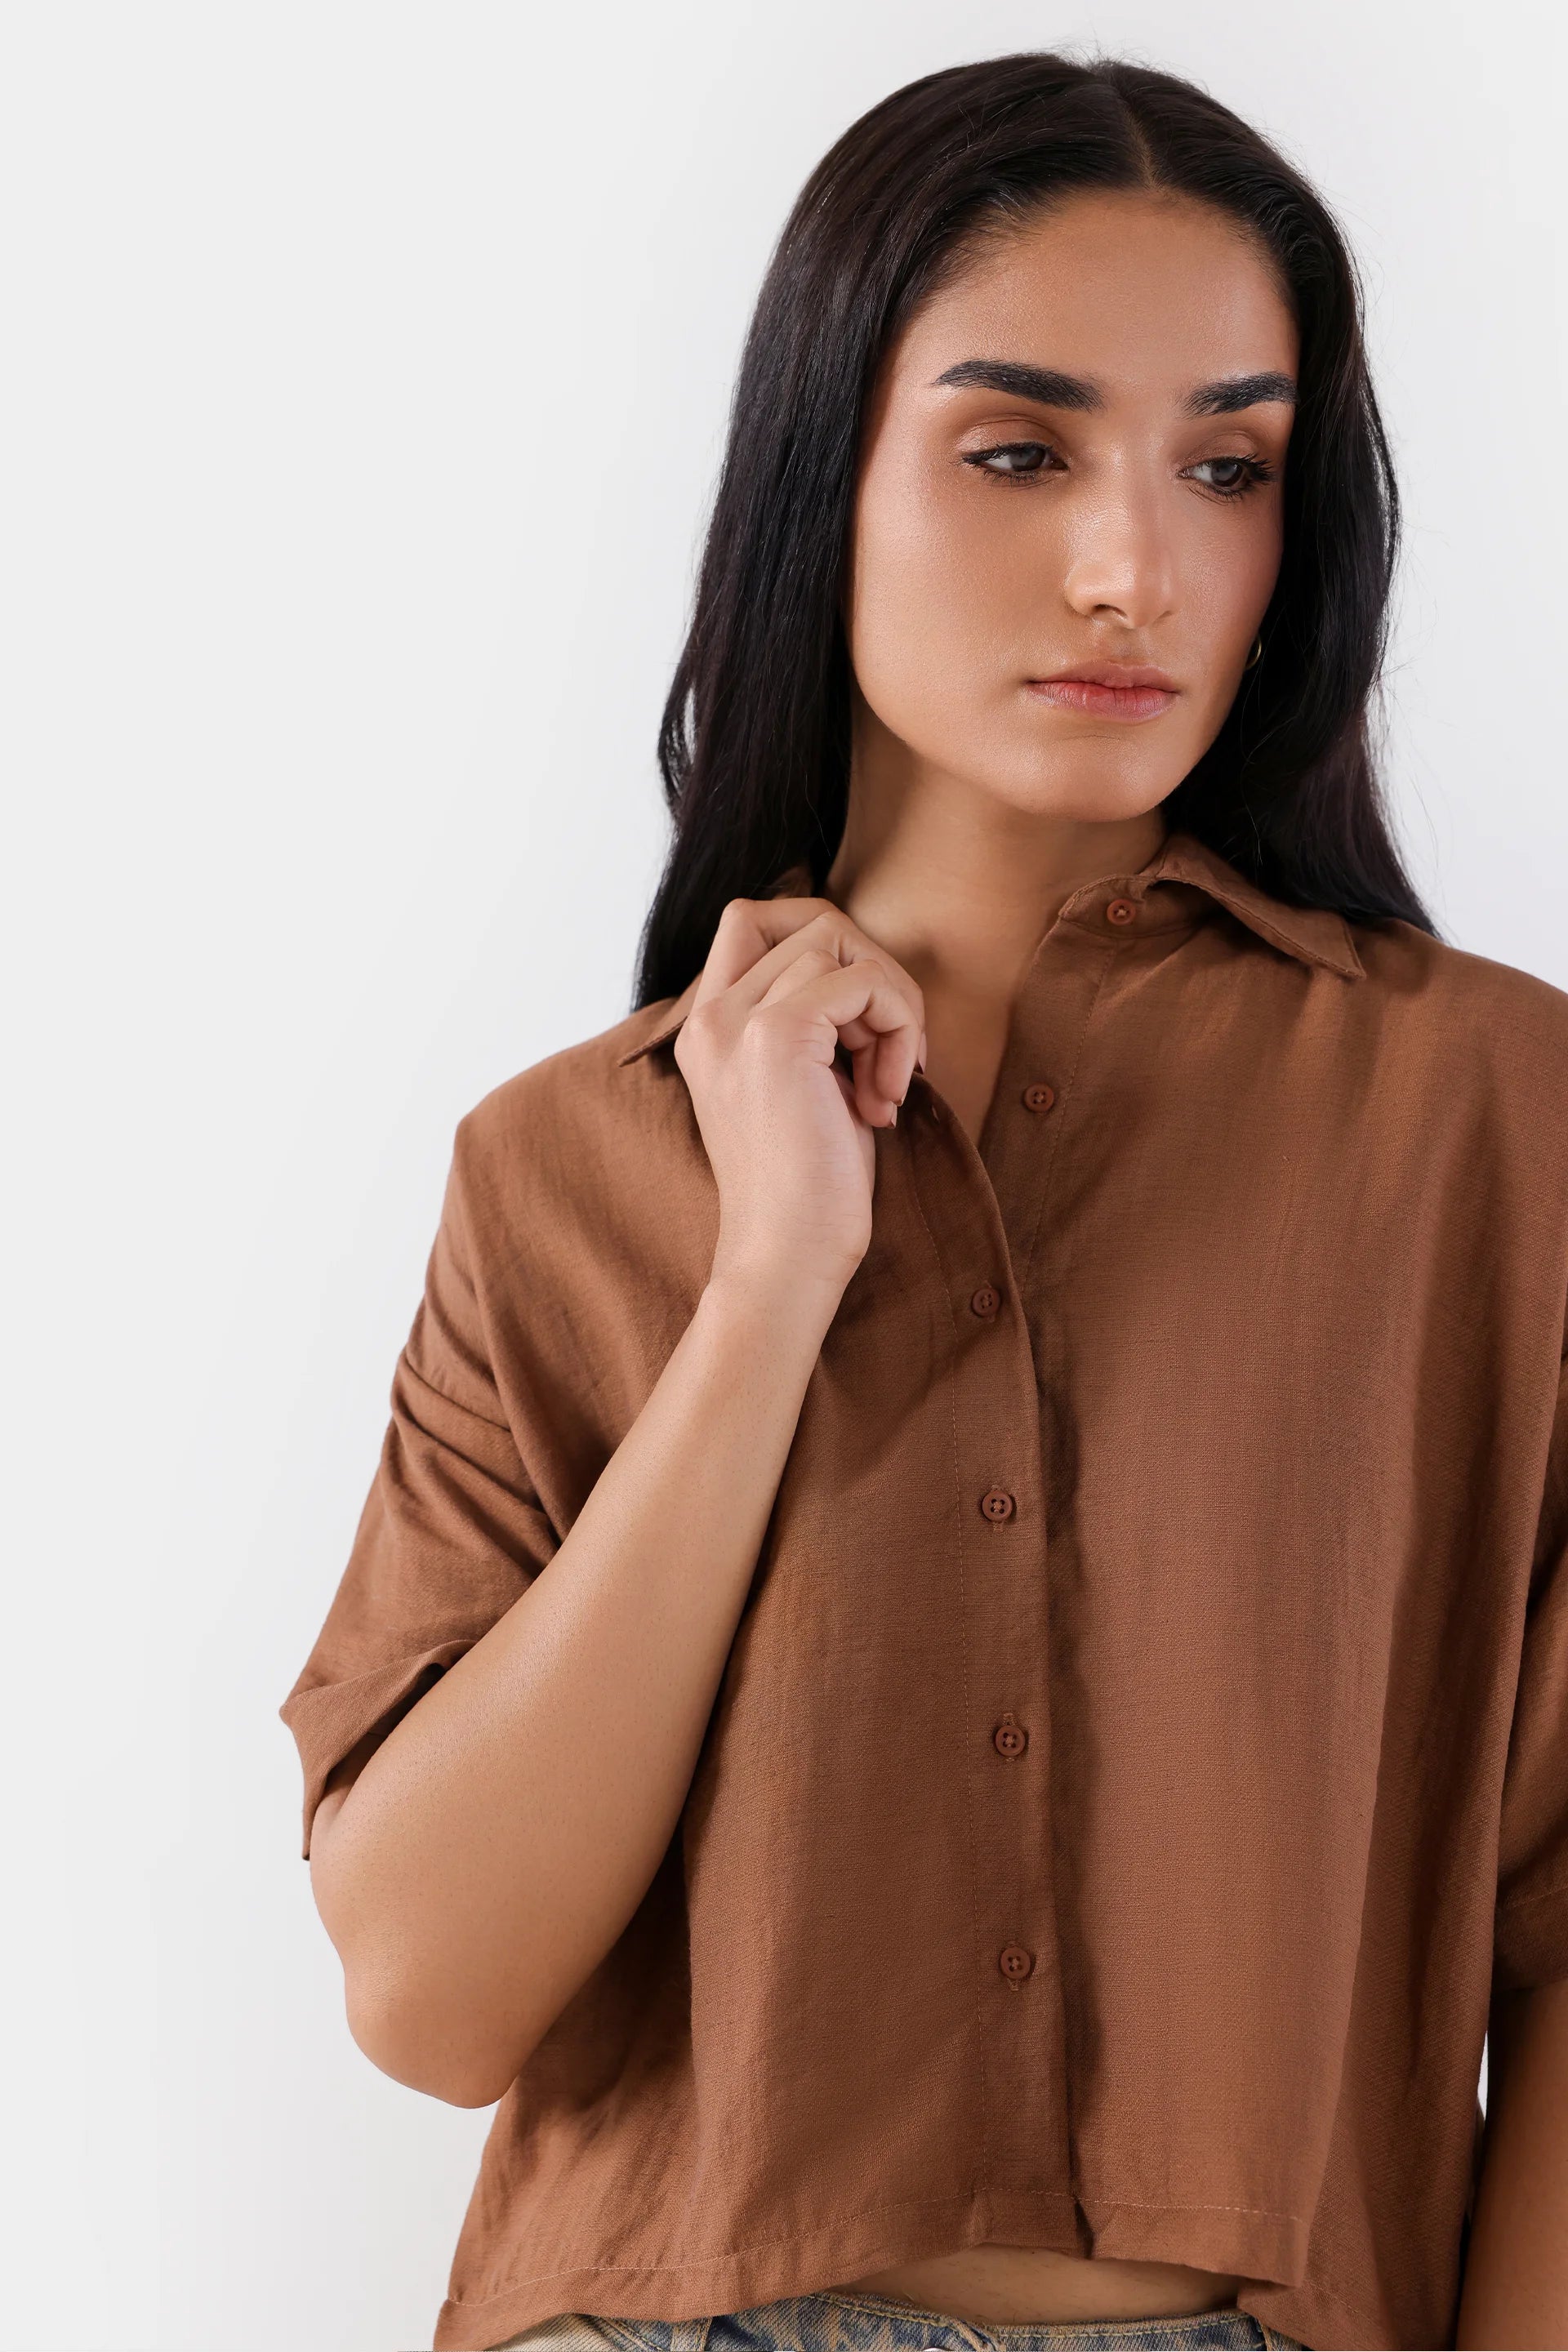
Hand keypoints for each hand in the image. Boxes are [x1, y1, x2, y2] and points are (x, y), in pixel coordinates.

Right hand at [672, 896, 926, 1303]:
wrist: (786, 1258)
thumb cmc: (810, 1188)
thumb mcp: (805, 1084)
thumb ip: (815, 1020)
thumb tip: (872, 970)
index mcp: (707, 1026)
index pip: (753, 918)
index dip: (824, 945)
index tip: (857, 1025)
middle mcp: (710, 1015)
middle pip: (813, 923)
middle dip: (875, 978)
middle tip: (889, 1058)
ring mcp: (737, 1021)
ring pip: (841, 944)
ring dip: (891, 1008)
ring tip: (884, 1085)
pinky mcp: (777, 1035)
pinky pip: (865, 981)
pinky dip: (898, 1029)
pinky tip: (884, 1099)